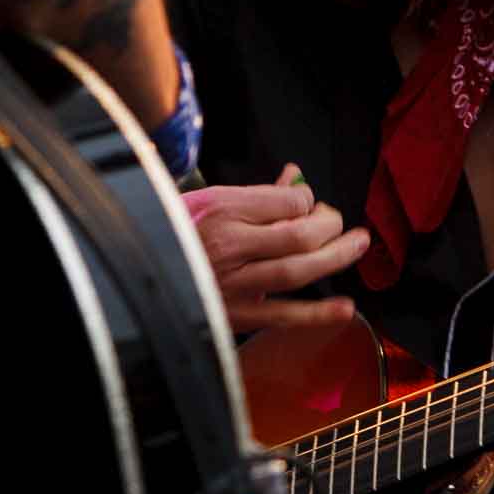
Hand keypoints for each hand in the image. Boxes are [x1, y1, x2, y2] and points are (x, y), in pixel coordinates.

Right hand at [182, 165, 367, 331]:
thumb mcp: (208, 198)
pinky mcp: (235, 313)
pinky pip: (282, 315)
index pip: (288, 201)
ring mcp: (233, 282)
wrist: (135, 267)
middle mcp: (229, 244)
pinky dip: (317, 314)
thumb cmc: (172, 229)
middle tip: (343, 224)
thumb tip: (294, 177)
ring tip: (358, 245)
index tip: (310, 204)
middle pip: (300, 234)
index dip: (310, 201)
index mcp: (222, 209)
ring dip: (336, 258)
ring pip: (297, 271)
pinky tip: (344, 309)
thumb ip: (258, 193)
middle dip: (331, 226)